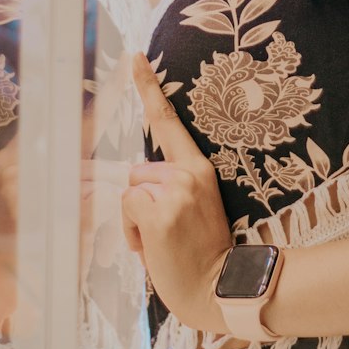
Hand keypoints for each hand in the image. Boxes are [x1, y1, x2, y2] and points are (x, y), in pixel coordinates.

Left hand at [121, 54, 232, 331]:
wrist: (220, 289)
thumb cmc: (204, 254)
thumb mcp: (195, 208)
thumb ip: (173, 188)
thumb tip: (140, 184)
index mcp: (200, 170)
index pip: (169, 123)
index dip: (149, 88)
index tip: (135, 58)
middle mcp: (186, 174)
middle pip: (137, 172)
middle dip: (142, 201)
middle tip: (168, 231)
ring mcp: (172, 192)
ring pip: (130, 192)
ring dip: (137, 220)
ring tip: (162, 242)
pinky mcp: (157, 212)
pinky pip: (127, 210)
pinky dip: (132, 233)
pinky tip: (152, 248)